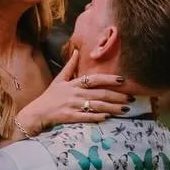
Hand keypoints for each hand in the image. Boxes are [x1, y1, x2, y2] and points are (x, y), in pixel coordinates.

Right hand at [15, 55, 133, 136]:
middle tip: (131, 98)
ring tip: (125, 109)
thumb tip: (76, 51)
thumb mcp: (59, 79)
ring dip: (112, 108)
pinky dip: (97, 117)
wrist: (37, 112)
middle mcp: (75, 94)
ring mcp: (73, 106)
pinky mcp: (70, 117)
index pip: (94, 79)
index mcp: (74, 84)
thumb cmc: (50, 96)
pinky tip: (108, 117)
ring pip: (97, 106)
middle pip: (100, 94)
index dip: (109, 79)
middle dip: (117, 96)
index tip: (122, 80)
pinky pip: (87, 117)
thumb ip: (70, 66)